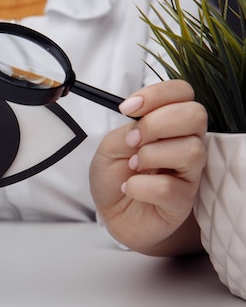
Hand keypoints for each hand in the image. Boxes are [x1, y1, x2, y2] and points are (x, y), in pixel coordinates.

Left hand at [90, 80, 206, 255]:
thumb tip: (141, 125)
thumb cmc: (115, 177)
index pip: (182, 93)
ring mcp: (189, 173)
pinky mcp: (182, 202)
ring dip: (150, 156)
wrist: (110, 213)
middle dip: (155, 124)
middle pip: (195, 115)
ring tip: (133, 167)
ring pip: (190, 151)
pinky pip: (169, 188)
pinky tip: (130, 188)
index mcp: (171, 124)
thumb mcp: (110, 147)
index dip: (157, 94)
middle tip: (132, 141)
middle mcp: (187, 144)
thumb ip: (127, 130)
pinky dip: (140, 186)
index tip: (127, 108)